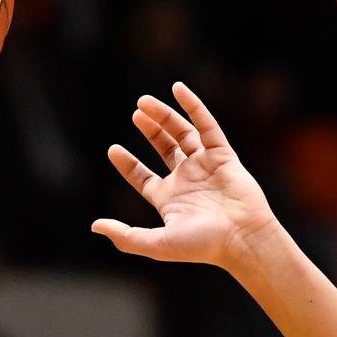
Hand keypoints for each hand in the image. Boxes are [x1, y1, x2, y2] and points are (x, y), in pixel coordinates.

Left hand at [95, 82, 280, 270]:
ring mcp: (206, 166)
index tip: (113, 150)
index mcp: (170, 199)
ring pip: (183, 133)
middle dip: (150, 131)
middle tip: (136, 113)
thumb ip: (126, 236)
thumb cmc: (202, 246)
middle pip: (165, 148)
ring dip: (165, 116)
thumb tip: (95, 226)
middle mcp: (187, 180)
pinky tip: (178, 89)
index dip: (128, 165)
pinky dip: (193, 106)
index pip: (144, 178)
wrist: (241, 238)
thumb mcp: (157, 243)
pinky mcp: (223, 155)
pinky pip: (207, 126)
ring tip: (144, 102)